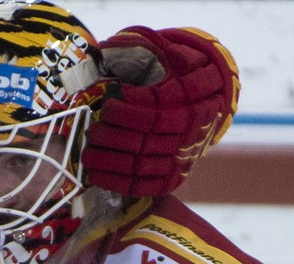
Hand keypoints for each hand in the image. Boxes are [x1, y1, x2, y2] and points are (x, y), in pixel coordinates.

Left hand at [82, 26, 239, 195]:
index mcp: (189, 102)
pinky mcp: (171, 179)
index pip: (155, 110)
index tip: (108, 106)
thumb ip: (142, 54)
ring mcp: (180, 160)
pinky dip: (116, 182)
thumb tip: (104, 48)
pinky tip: (95, 175)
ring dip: (108, 160)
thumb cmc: (176, 82)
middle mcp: (186, 133)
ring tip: (87, 153)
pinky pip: (142, 186)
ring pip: (140, 164)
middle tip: (91, 132)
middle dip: (111, 136)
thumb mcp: (168, 61)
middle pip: (143, 139)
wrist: (206, 111)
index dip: (127, 110)